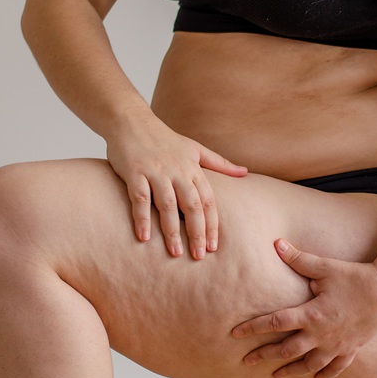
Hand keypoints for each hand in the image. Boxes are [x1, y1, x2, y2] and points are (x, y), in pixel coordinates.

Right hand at [105, 110, 246, 256]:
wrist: (131, 121)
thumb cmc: (164, 138)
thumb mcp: (196, 148)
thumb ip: (219, 163)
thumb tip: (245, 173)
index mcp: (193, 169)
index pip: (207, 201)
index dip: (212, 224)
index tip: (213, 246)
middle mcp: (177, 171)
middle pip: (192, 206)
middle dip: (197, 232)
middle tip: (198, 256)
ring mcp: (156, 172)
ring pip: (168, 205)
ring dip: (172, 231)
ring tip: (176, 252)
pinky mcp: (135, 173)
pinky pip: (140, 199)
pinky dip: (142, 218)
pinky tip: (144, 238)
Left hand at [231, 239, 376, 377]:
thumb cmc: (355, 276)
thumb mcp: (324, 266)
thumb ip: (298, 258)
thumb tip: (276, 243)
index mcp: (311, 314)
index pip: (275, 323)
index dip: (253, 328)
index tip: (235, 333)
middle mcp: (321, 334)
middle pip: (287, 350)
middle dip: (265, 356)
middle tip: (246, 362)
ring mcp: (337, 345)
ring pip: (309, 364)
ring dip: (290, 371)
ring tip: (275, 377)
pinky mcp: (352, 348)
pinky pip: (335, 367)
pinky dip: (324, 375)